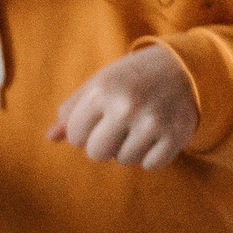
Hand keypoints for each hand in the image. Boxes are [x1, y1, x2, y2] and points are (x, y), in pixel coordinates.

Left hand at [47, 44, 197, 169]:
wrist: (182, 67)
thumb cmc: (130, 79)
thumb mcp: (98, 85)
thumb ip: (71, 111)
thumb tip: (50, 137)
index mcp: (101, 91)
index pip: (75, 136)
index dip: (84, 132)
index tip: (99, 119)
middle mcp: (126, 106)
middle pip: (96, 153)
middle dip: (104, 144)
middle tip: (119, 126)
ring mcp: (152, 121)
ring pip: (124, 160)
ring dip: (128, 149)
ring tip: (139, 126)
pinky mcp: (176, 135)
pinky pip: (150, 165)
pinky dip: (152, 156)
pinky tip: (157, 135)